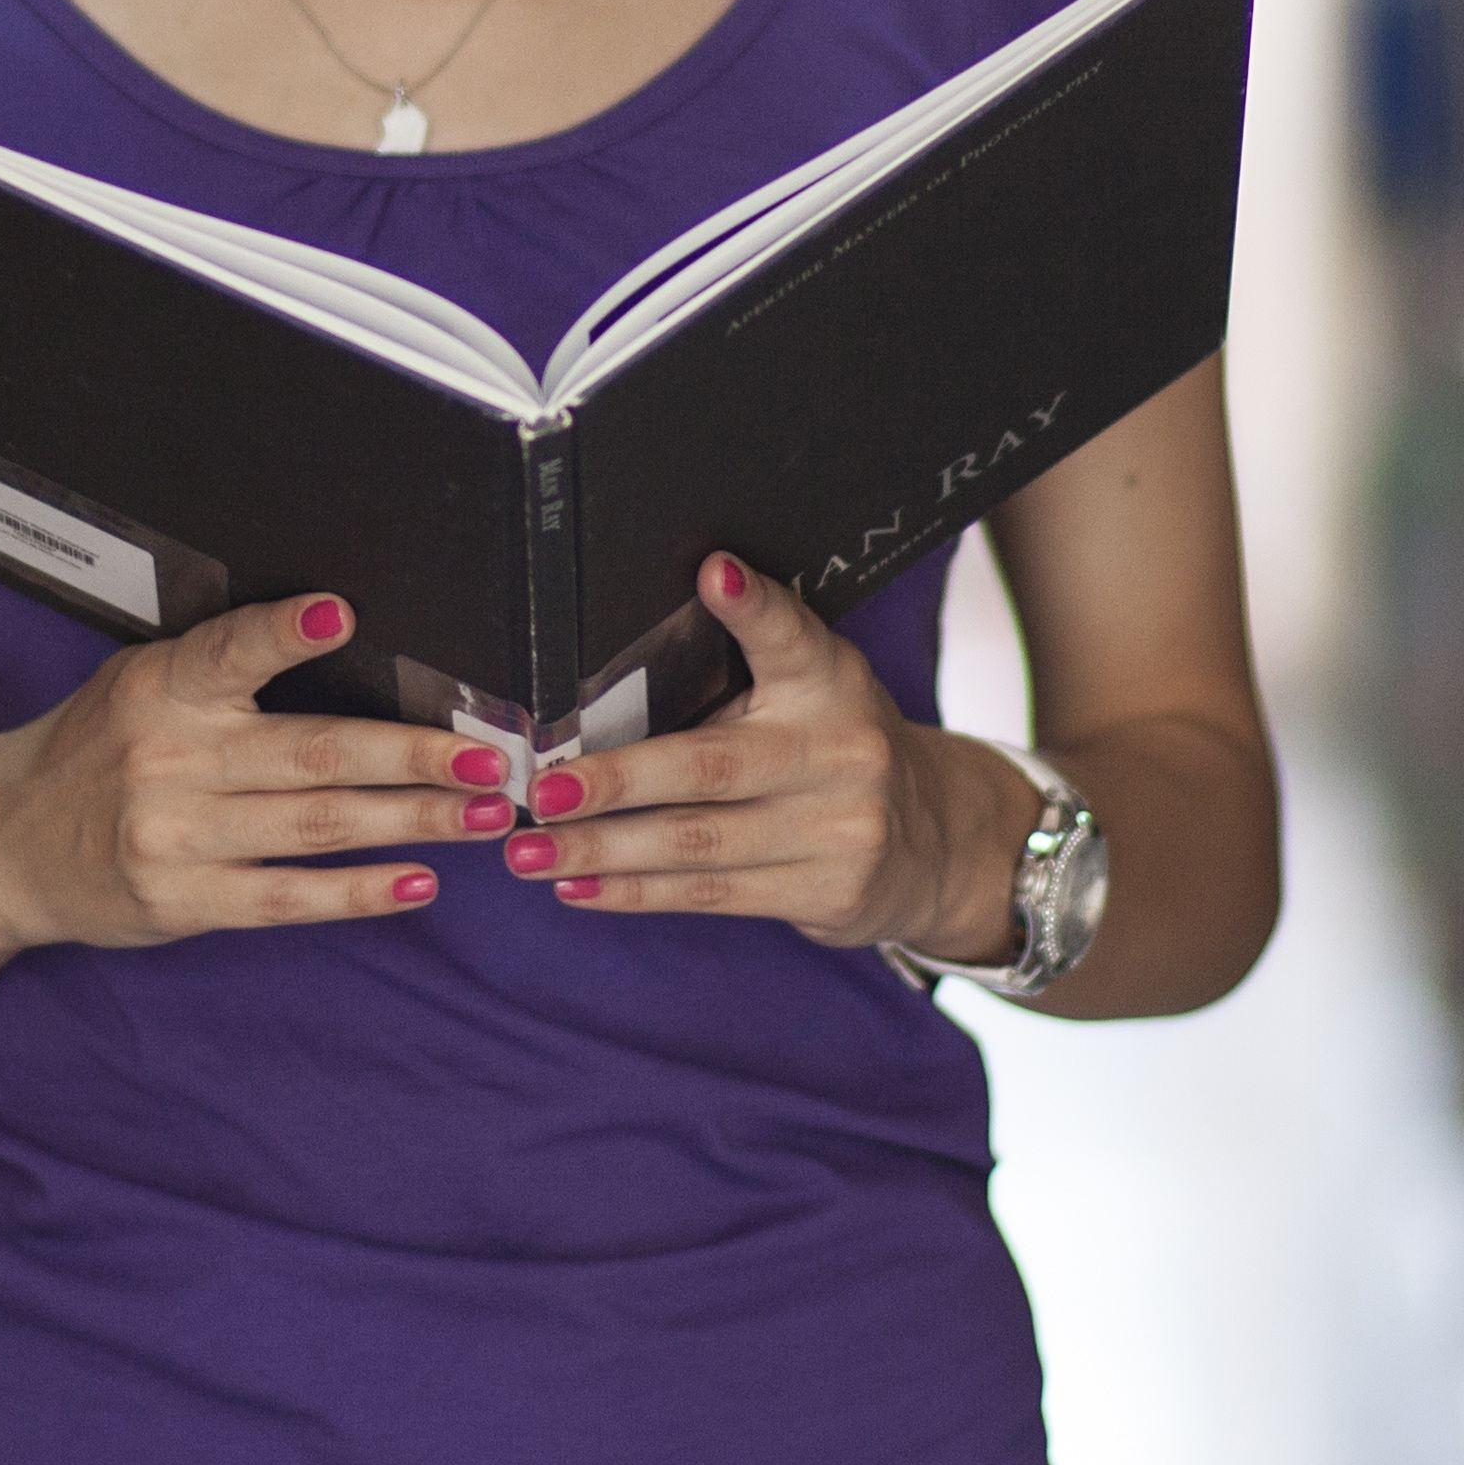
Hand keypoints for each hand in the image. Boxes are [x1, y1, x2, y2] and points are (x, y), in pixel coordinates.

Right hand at [0, 592, 507, 955]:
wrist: (3, 844)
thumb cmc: (96, 750)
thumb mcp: (139, 684)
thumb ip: (223, 669)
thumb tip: (346, 637)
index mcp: (160, 688)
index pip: (227, 650)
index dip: (282, 632)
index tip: (342, 614)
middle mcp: (168, 759)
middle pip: (310, 753)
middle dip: (411, 755)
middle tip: (490, 758)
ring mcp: (173, 836)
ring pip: (314, 826)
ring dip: (410, 821)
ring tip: (484, 815)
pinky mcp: (180, 902)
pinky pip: (285, 897)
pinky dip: (357, 892)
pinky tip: (417, 883)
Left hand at [508, 557, 1034, 953]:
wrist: (936, 842)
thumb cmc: (832, 749)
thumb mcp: (809, 691)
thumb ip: (736, 676)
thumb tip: (596, 684)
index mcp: (828, 680)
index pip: (789, 634)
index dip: (752, 605)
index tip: (713, 570)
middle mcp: (841, 752)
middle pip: (711, 766)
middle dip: (616, 782)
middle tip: (541, 790)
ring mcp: (837, 829)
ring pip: (697, 843)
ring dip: (602, 852)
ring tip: (528, 853)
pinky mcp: (825, 892)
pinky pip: (710, 894)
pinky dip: (635, 892)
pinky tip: (578, 887)